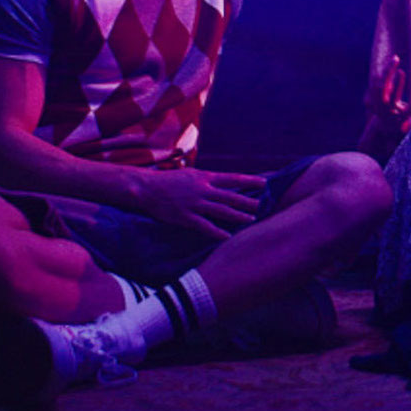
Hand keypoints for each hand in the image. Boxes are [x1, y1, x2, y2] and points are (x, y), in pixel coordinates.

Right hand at [133, 168, 266, 240]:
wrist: (147, 188)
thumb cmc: (170, 180)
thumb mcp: (191, 173)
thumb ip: (208, 179)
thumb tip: (225, 182)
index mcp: (205, 177)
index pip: (232, 178)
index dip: (249, 181)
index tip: (264, 183)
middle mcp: (202, 190)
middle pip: (230, 197)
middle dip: (247, 201)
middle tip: (261, 205)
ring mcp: (194, 204)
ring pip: (221, 211)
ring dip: (237, 216)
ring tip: (250, 219)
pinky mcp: (185, 217)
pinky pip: (204, 226)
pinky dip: (217, 232)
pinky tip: (227, 236)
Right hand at [371, 55, 410, 134]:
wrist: (386, 128)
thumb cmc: (387, 106)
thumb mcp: (385, 93)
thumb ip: (389, 81)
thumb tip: (393, 60)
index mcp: (377, 98)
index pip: (378, 82)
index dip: (387, 70)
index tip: (395, 58)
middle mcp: (382, 105)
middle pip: (381, 87)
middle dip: (388, 72)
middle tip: (396, 58)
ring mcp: (391, 113)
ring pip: (392, 99)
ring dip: (398, 84)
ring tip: (402, 72)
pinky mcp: (401, 120)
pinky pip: (407, 111)